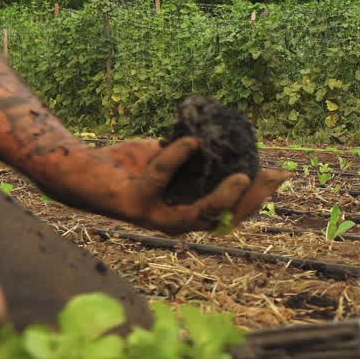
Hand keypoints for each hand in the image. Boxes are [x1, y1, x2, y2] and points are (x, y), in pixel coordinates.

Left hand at [56, 137, 289, 235]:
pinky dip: (176, 158)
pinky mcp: (133, 204)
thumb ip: (196, 158)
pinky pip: (160, 180)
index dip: (259, 197)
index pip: (232, 213)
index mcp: (189, 212)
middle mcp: (175, 221)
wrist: (78, 169)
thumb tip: (227, 137)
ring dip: (221, 198)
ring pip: (196, 215)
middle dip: (251, 200)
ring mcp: (154, 217)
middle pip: (223, 220)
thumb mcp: (170, 158)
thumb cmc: (127, 165)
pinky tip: (190, 140)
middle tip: (271, 176)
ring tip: (241, 177)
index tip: (281, 174)